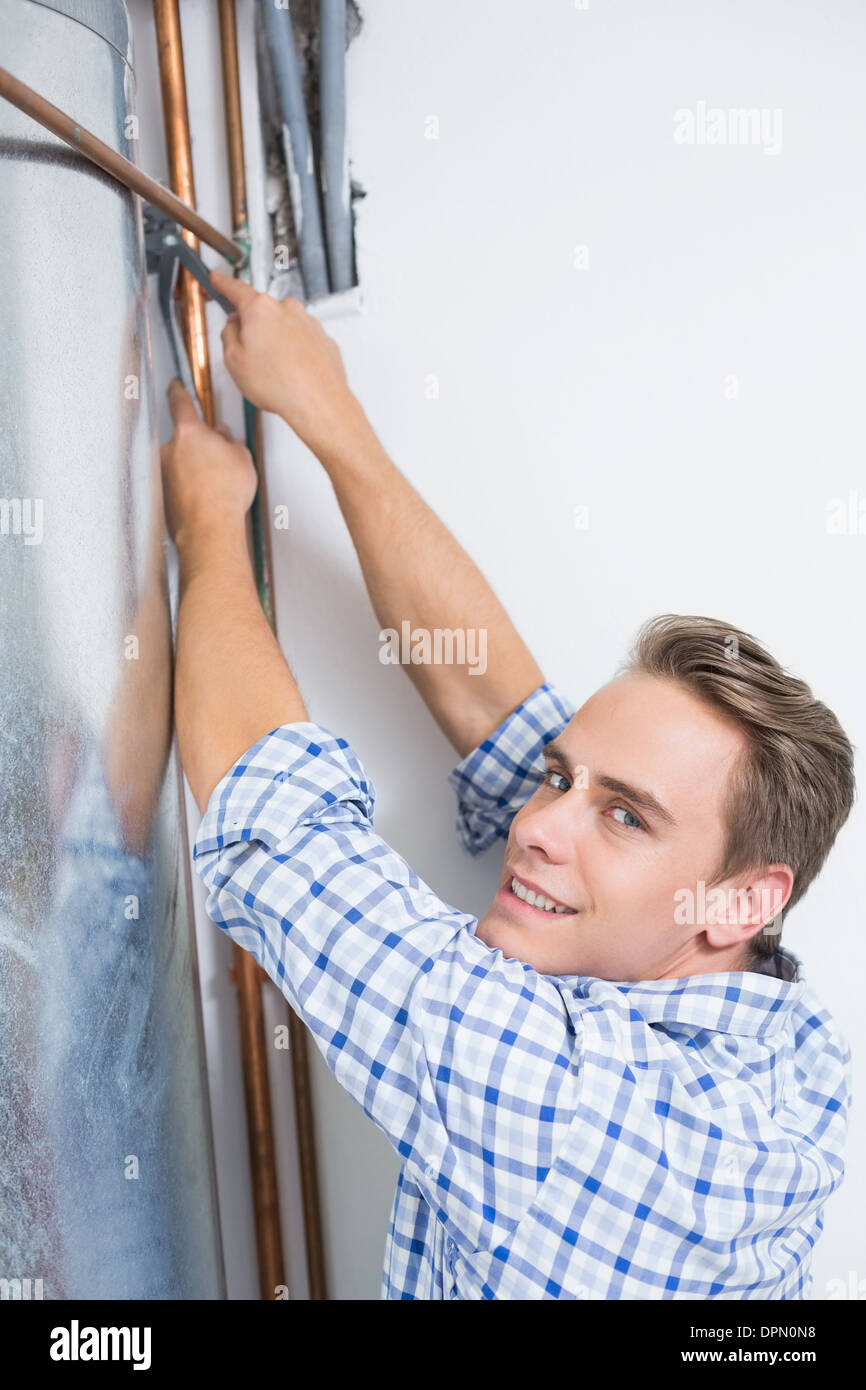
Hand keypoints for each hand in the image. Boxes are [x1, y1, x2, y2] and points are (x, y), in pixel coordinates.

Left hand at [160, 379, 257, 546]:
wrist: (209, 529)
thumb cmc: (224, 494)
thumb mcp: (241, 457)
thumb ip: (230, 441)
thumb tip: (225, 438)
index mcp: (188, 432)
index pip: (180, 402)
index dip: (179, 391)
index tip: (176, 386)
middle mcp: (169, 450)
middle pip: (184, 438)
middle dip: (200, 446)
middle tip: (219, 459)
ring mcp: (163, 474)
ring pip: (181, 464)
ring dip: (196, 470)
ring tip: (217, 486)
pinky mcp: (163, 496)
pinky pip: (179, 486)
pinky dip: (191, 490)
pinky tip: (208, 500)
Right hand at [211, 270, 353, 452]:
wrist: (318, 402)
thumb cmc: (280, 384)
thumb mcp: (234, 361)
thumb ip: (229, 335)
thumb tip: (234, 326)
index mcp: (260, 309)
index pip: (235, 289)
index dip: (222, 284)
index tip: (217, 279)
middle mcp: (287, 309)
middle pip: (261, 313)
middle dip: (254, 331)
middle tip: (250, 357)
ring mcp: (308, 323)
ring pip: (283, 328)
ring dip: (276, 345)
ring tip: (275, 372)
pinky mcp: (323, 339)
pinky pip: (301, 342)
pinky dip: (295, 354)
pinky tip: (291, 374)